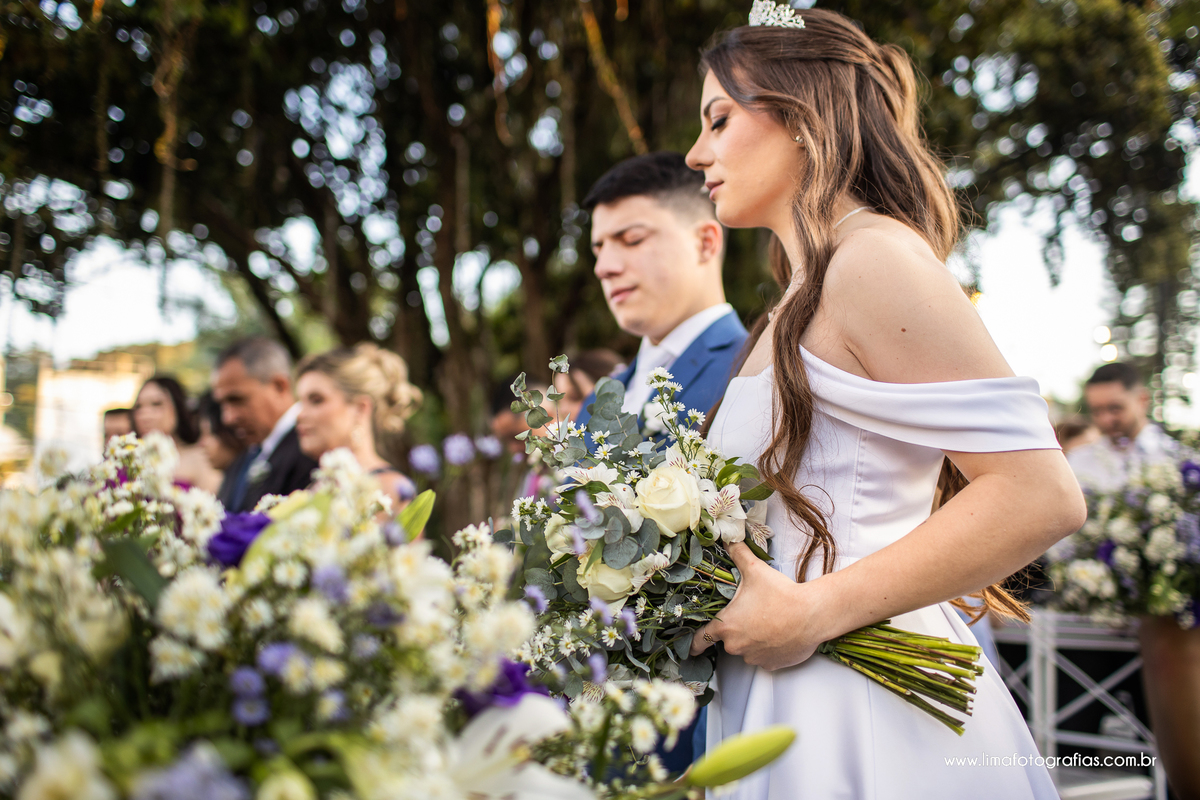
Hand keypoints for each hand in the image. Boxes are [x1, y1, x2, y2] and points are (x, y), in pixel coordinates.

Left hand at [690, 541, 824, 670]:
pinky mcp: (772, 665)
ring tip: (770, 622)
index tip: (692, 648)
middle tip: (753, 615)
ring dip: (753, 639)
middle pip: (729, 640)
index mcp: (726, 626)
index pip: (702, 638)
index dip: (695, 643)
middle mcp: (736, 645)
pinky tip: (779, 634)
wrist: (811, 615)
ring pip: (748, 649)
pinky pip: (764, 658)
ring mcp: (754, 658)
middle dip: (738, 629)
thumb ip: (738, 554)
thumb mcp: (755, 570)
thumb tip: (729, 539)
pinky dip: (768, 648)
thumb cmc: (781, 595)